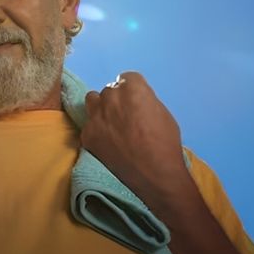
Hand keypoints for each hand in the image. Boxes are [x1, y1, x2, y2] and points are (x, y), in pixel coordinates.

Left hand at [80, 71, 190, 210]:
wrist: (155, 175)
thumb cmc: (165, 143)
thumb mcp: (162, 113)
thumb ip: (145, 99)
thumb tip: (136, 99)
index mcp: (132, 88)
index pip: (126, 77)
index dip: (132, 90)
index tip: (135, 102)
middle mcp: (110, 97)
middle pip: (109, 90)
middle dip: (116, 100)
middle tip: (125, 117)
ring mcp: (96, 116)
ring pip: (92, 100)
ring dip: (100, 108)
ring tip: (110, 124)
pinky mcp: (87, 134)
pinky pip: (89, 124)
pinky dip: (96, 131)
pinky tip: (107, 143)